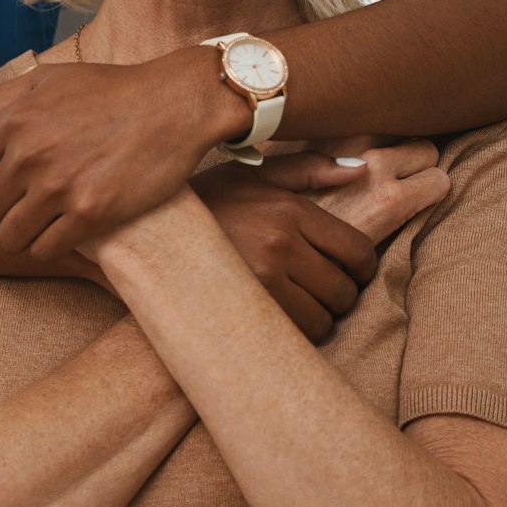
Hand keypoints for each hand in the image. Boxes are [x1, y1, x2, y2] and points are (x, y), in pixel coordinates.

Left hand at [0, 49, 242, 259]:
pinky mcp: (91, 214)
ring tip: (33, 224)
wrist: (172, 105)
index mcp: (12, 122)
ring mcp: (59, 187)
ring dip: (15, 235)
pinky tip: (60, 231)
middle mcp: (29, 156)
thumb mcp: (43, 80)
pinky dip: (46, 246)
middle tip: (11, 210)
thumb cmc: (107, 90)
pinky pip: (44, 250)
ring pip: (7, 238)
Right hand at [187, 143, 447, 341]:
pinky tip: (277, 319)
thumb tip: (360, 170)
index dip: (360, 268)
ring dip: (318, 317)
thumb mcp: (252, 174)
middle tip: (317, 289)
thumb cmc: (204, 202)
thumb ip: (309, 169)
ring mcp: (261, 279)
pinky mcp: (244, 309)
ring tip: (295, 304)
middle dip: (338, 294)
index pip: (357, 251)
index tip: (347, 271)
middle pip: (344, 290)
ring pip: (323, 319)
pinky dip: (295, 334)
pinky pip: (295, 336)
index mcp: (288, 209)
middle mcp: (279, 243)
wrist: (145, 231)